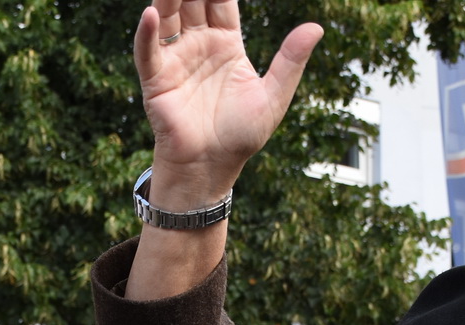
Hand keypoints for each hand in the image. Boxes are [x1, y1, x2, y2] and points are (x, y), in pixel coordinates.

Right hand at [134, 0, 321, 205]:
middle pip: (194, 1)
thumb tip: (317, 27)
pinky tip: (150, 14)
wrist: (211, 168)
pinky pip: (148, 51)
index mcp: (227, 44)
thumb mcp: (273, 97)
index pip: (221, 1)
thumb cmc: (241, 137)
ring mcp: (176, 60)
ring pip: (169, 17)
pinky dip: (147, 32)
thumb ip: (290, 61)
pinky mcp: (157, 79)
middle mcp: (199, 45)